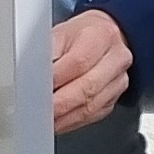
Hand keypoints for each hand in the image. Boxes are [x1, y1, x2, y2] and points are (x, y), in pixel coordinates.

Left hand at [48, 9, 133, 131]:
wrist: (105, 37)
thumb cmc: (81, 35)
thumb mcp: (63, 31)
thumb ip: (49, 50)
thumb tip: (34, 71)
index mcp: (102, 35)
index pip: (79, 61)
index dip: (57, 77)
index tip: (38, 86)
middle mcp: (116, 58)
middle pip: (87, 87)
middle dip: (60, 103)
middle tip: (39, 109)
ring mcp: (119, 80)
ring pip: (91, 106)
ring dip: (65, 116)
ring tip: (45, 118)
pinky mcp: (114, 98)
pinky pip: (93, 115)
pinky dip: (71, 121)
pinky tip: (57, 121)